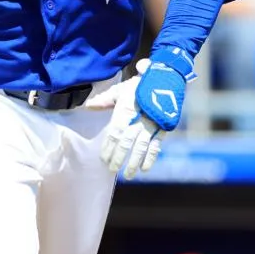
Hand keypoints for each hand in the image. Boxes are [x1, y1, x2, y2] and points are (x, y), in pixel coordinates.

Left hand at [85, 48, 193, 178]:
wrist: (166, 78)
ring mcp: (151, 125)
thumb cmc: (140, 85)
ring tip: (128, 175)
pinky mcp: (162, 128)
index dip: (109, 147)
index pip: (114, 134)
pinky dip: (150, 158)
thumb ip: (105, 100)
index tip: (103, 159)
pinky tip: (144, 168)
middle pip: (126, 143)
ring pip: (141, 147)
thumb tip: (88, 106)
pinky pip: (156, 146)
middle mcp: (138, 120)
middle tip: (112, 169)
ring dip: (134, 162)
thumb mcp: (121, 89)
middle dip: (119, 158)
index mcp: (125, 111)